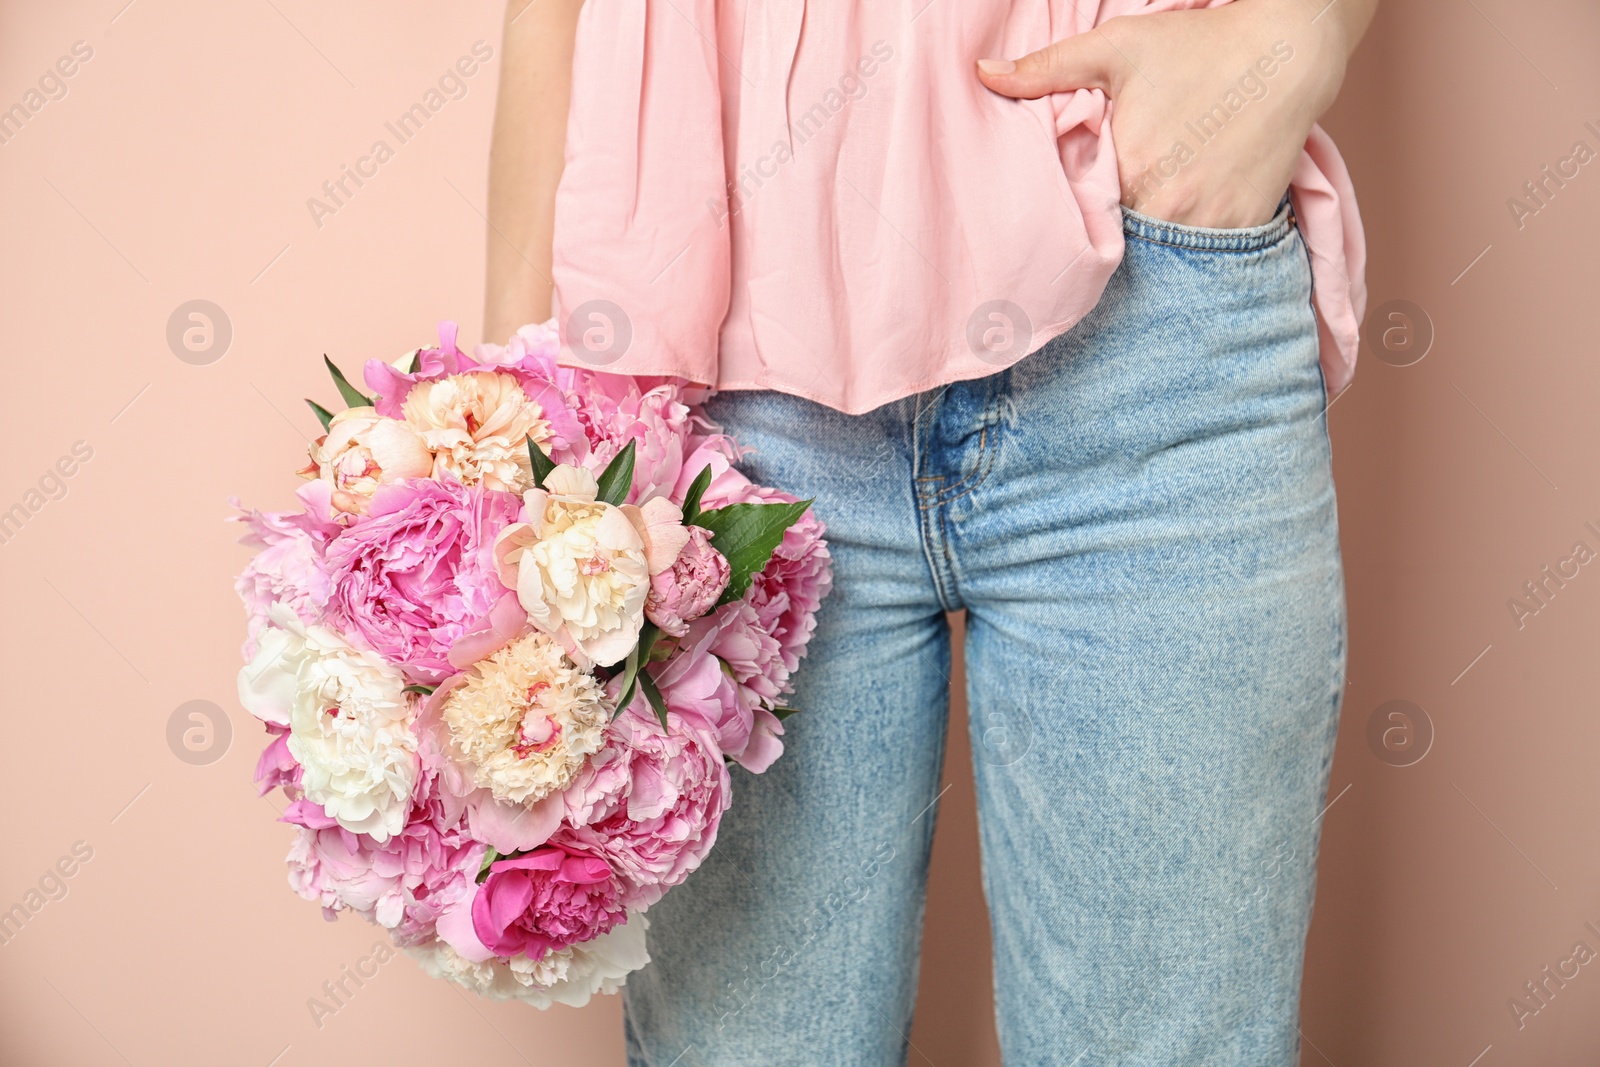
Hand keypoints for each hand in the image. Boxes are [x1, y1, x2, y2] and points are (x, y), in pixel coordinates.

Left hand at [977, 1, 1357, 229]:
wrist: (1288, 48)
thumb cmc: (1198, 43)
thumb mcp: (1116, 47)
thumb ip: (1047, 69)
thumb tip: (983, 77)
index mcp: (1126, 168)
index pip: (1079, 222)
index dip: (1071, 226)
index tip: (1063, 226)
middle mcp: (1165, 205)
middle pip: (1119, 248)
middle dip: (1106, 247)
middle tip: (1093, 244)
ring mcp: (1208, 222)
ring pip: (1161, 263)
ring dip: (1147, 258)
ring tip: (1136, 244)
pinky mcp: (1244, 228)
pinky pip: (1206, 263)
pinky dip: (1191, 259)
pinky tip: (1179, 242)